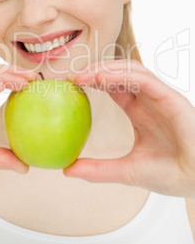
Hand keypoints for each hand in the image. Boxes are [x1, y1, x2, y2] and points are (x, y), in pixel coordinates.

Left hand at [64, 60, 194, 197]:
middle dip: (94, 71)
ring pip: (130, 70)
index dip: (92, 82)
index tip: (70, 85)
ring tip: (82, 75)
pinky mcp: (171, 97)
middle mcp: (149, 100)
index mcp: (140, 112)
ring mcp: (160, 97)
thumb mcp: (128, 171)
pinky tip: (102, 78)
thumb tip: (68, 170)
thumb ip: (99, 169)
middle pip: (118, 74)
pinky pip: (144, 79)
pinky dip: (122, 75)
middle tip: (71, 76)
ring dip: (105, 69)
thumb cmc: (174, 175)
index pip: (113, 88)